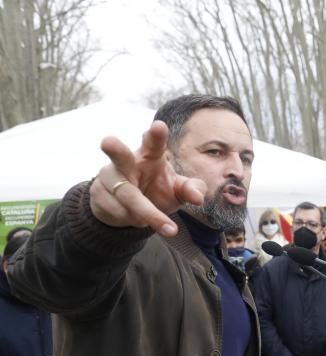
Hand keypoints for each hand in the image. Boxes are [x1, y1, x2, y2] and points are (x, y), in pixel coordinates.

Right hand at [89, 120, 206, 236]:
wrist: (127, 209)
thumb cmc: (158, 190)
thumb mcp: (177, 191)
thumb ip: (191, 190)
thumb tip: (198, 198)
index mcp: (150, 155)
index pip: (153, 143)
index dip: (156, 135)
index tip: (159, 126)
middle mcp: (127, 162)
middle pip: (119, 155)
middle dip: (114, 149)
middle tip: (107, 142)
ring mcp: (110, 177)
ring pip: (126, 195)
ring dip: (146, 213)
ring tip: (168, 228)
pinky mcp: (98, 193)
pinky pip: (117, 211)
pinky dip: (131, 220)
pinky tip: (136, 219)